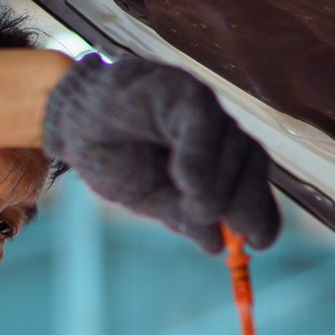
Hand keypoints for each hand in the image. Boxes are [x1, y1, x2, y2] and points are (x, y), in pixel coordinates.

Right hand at [43, 54, 279, 253]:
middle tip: (236, 229)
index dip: (262, 213)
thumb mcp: (150, 200)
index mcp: (216, 161)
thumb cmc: (113, 158)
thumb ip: (182, 217)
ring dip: (219, 186)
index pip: (253, 185)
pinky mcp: (180, 89)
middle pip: (253, 164)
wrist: (72, 123)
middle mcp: (217, 133)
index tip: (257, 242)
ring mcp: (202, 109)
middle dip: (247, 202)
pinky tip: (184, 179)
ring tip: (192, 206)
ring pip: (235, 146)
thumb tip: (217, 245)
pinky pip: (204, 123)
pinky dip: (200, 157)